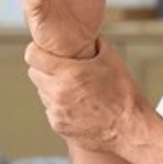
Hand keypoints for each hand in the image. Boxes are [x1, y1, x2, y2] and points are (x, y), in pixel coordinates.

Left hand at [25, 40, 147, 151]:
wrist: (131, 129)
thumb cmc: (124, 94)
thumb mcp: (111, 60)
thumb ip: (94, 44)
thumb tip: (86, 34)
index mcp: (69, 73)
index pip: (32, 56)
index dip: (36, 50)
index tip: (43, 51)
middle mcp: (58, 92)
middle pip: (33, 74)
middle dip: (44, 69)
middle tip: (60, 69)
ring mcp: (57, 111)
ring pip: (42, 93)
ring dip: (52, 88)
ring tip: (73, 88)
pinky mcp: (59, 126)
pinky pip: (50, 110)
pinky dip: (59, 106)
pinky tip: (78, 105)